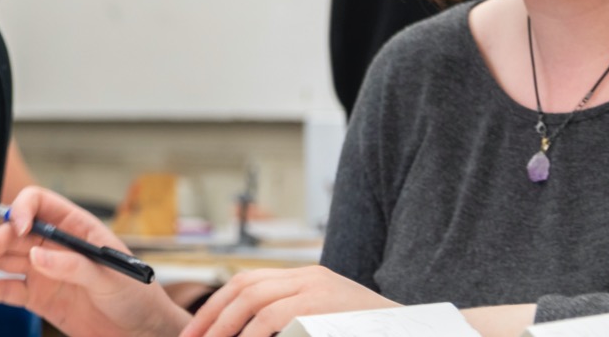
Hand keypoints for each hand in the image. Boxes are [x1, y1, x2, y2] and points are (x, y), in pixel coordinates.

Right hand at [0, 186, 188, 336]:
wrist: (141, 331)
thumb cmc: (136, 295)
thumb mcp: (110, 277)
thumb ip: (74, 265)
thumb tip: (38, 255)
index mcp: (76, 227)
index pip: (40, 204)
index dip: (23, 210)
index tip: (17, 228)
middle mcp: (55, 245)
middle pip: (16, 234)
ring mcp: (45, 271)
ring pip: (8, 259)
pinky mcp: (40, 297)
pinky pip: (10, 290)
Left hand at [181, 265, 399, 336]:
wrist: (412, 331)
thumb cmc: (366, 334)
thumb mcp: (324, 322)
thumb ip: (291, 322)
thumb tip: (248, 334)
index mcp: (305, 278)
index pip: (247, 282)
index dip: (216, 306)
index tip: (195, 331)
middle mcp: (308, 277)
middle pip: (244, 287)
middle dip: (211, 316)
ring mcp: (316, 289)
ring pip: (254, 301)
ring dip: (224, 328)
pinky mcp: (322, 306)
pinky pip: (274, 319)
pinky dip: (250, 335)